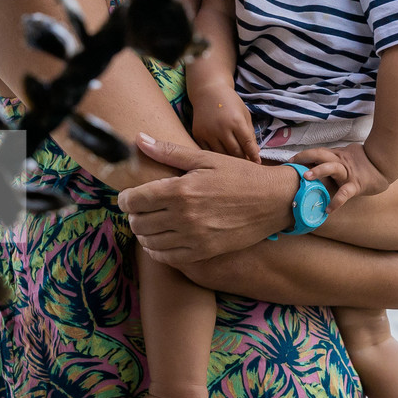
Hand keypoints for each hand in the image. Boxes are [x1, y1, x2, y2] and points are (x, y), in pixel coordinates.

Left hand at [115, 133, 296, 264]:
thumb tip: (139, 139)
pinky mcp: (203, 253)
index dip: (124, 199)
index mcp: (181, 190)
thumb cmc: (239, 175)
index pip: (134, 200)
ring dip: (143, 232)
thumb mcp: (205, 159)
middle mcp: (184, 216)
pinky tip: (159, 240)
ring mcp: (194, 238)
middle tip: (139, 209)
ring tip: (149, 223)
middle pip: (138, 222)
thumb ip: (169, 152)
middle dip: (133, 214)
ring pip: (149, 241)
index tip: (127, 197)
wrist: (273, 201)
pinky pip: (167, 257)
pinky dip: (156, 250)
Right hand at [189, 84, 259, 162]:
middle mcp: (221, 128)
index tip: (258, 163)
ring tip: (236, 160)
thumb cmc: (230, 102)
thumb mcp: (244, 114)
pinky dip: (217, 154)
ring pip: (222, 153)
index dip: (253, 155)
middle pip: (235, 151)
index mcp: (236, 121)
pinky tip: (222, 155)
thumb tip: (255, 152)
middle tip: (247, 163)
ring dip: (230, 158)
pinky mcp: (198, 134)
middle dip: (243, 158)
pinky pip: (209, 151)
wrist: (207, 92)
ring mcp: (208, 132)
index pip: (247, 144)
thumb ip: (250, 133)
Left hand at [293, 144, 388, 211]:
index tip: (290, 160)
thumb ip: (335, 157)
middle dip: (305, 157)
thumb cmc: (366, 161)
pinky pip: (345, 193)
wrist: (385, 164)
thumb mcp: (348, 154)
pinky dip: (336, 202)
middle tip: (291, 163)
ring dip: (318, 171)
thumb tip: (319, 160)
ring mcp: (348, 173)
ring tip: (306, 177)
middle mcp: (341, 162)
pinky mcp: (356, 185)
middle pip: (321, 154)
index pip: (318, 152)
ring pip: (332, 168)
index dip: (304, 154)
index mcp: (337, 155)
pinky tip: (328, 210)